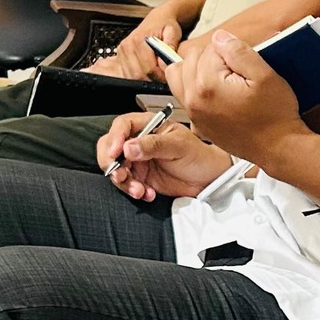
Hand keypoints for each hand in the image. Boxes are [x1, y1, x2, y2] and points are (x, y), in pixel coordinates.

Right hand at [92, 6, 183, 79]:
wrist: (158, 19)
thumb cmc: (166, 25)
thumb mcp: (173, 32)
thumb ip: (171, 46)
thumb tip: (165, 63)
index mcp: (139, 40)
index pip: (149, 68)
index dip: (160, 76)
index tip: (168, 76)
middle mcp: (127, 46)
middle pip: (139, 75)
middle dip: (153, 79)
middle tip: (163, 76)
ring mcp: (122, 52)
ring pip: (132, 77)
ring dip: (145, 79)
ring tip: (156, 73)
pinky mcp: (120, 57)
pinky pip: (127, 74)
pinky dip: (137, 77)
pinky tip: (146, 72)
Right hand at [97, 112, 233, 202]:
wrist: (209, 179)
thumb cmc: (199, 156)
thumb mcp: (179, 146)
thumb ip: (154, 145)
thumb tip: (129, 147)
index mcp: (148, 125)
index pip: (122, 126)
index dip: (115, 138)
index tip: (115, 153)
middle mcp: (139, 141)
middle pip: (110, 147)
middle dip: (112, 163)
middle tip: (121, 175)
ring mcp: (138, 160)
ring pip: (116, 168)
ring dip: (124, 181)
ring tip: (139, 189)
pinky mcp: (141, 177)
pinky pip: (127, 184)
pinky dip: (133, 190)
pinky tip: (147, 193)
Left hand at [179, 30, 306, 164]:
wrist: (278, 147)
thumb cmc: (275, 117)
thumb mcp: (265, 75)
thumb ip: (239, 51)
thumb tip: (220, 38)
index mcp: (208, 85)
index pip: (210, 48)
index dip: (230, 50)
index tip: (244, 62)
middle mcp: (194, 100)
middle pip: (191, 58)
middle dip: (211, 57)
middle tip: (235, 68)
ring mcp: (194, 113)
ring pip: (179, 75)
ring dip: (197, 69)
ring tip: (220, 75)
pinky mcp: (198, 123)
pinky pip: (183, 95)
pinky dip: (194, 86)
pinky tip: (214, 90)